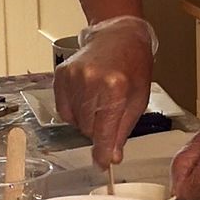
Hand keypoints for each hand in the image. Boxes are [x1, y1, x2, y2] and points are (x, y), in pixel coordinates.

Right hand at [54, 16, 156, 169]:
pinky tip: (87, 96)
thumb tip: (112, 156)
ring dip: (87, 120)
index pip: (104, 131)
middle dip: (100, 130)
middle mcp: (91, 81)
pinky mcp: (61, 74)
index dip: (103, 152)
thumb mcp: (138, 98)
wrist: (119, 34)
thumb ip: (123, 129)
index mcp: (115, 87)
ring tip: (100, 100)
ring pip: (75, 121)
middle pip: (88, 129)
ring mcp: (73, 77)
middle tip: (110, 113)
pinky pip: (64, 109)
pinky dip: (75, 110)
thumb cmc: (133, 64)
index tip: (102, 165)